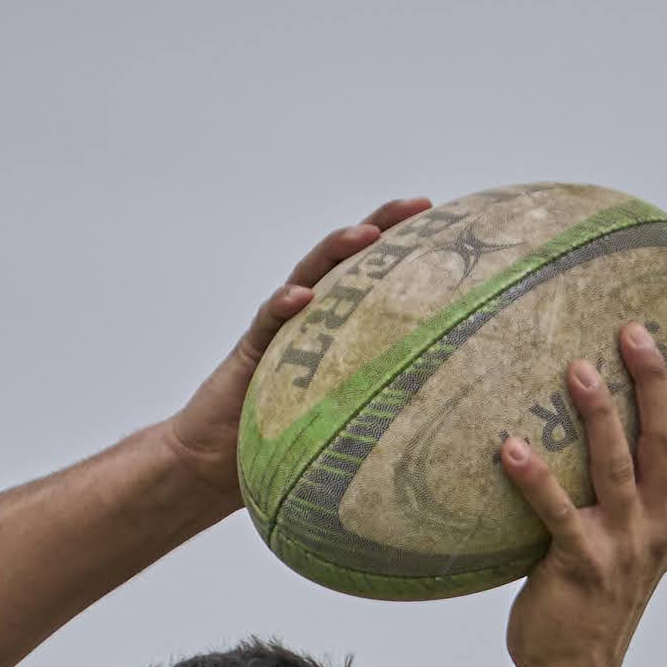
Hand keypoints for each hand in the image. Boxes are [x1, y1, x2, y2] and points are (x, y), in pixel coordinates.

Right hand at [153, 197, 434, 508]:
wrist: (216, 462)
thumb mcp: (351, 423)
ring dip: (337, 250)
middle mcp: (310, 317)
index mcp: (338, 328)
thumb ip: (387, 410)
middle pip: (346, 260)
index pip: (375, 277)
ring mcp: (279, 329)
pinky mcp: (251, 351)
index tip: (447, 224)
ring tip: (367, 234)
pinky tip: (304, 296)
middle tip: (420, 205)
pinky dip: (285, 305)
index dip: (408, 248)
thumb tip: (449, 425)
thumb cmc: (288, 448)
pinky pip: (268, 321)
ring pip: (310, 276)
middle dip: (382, 225)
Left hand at [497, 319, 666, 666]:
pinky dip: (534, 478)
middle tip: (634, 330)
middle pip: (664, 440)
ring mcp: (620, 546)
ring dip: (599, 416)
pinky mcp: (578, 565)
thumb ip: (630, 499)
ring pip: (617, 468)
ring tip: (577, 368)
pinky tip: (510, 446)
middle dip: (654, 381)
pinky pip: (555, 512)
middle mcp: (656, 526)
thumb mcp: (629, 547)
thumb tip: (604, 438)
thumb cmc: (592, 604)